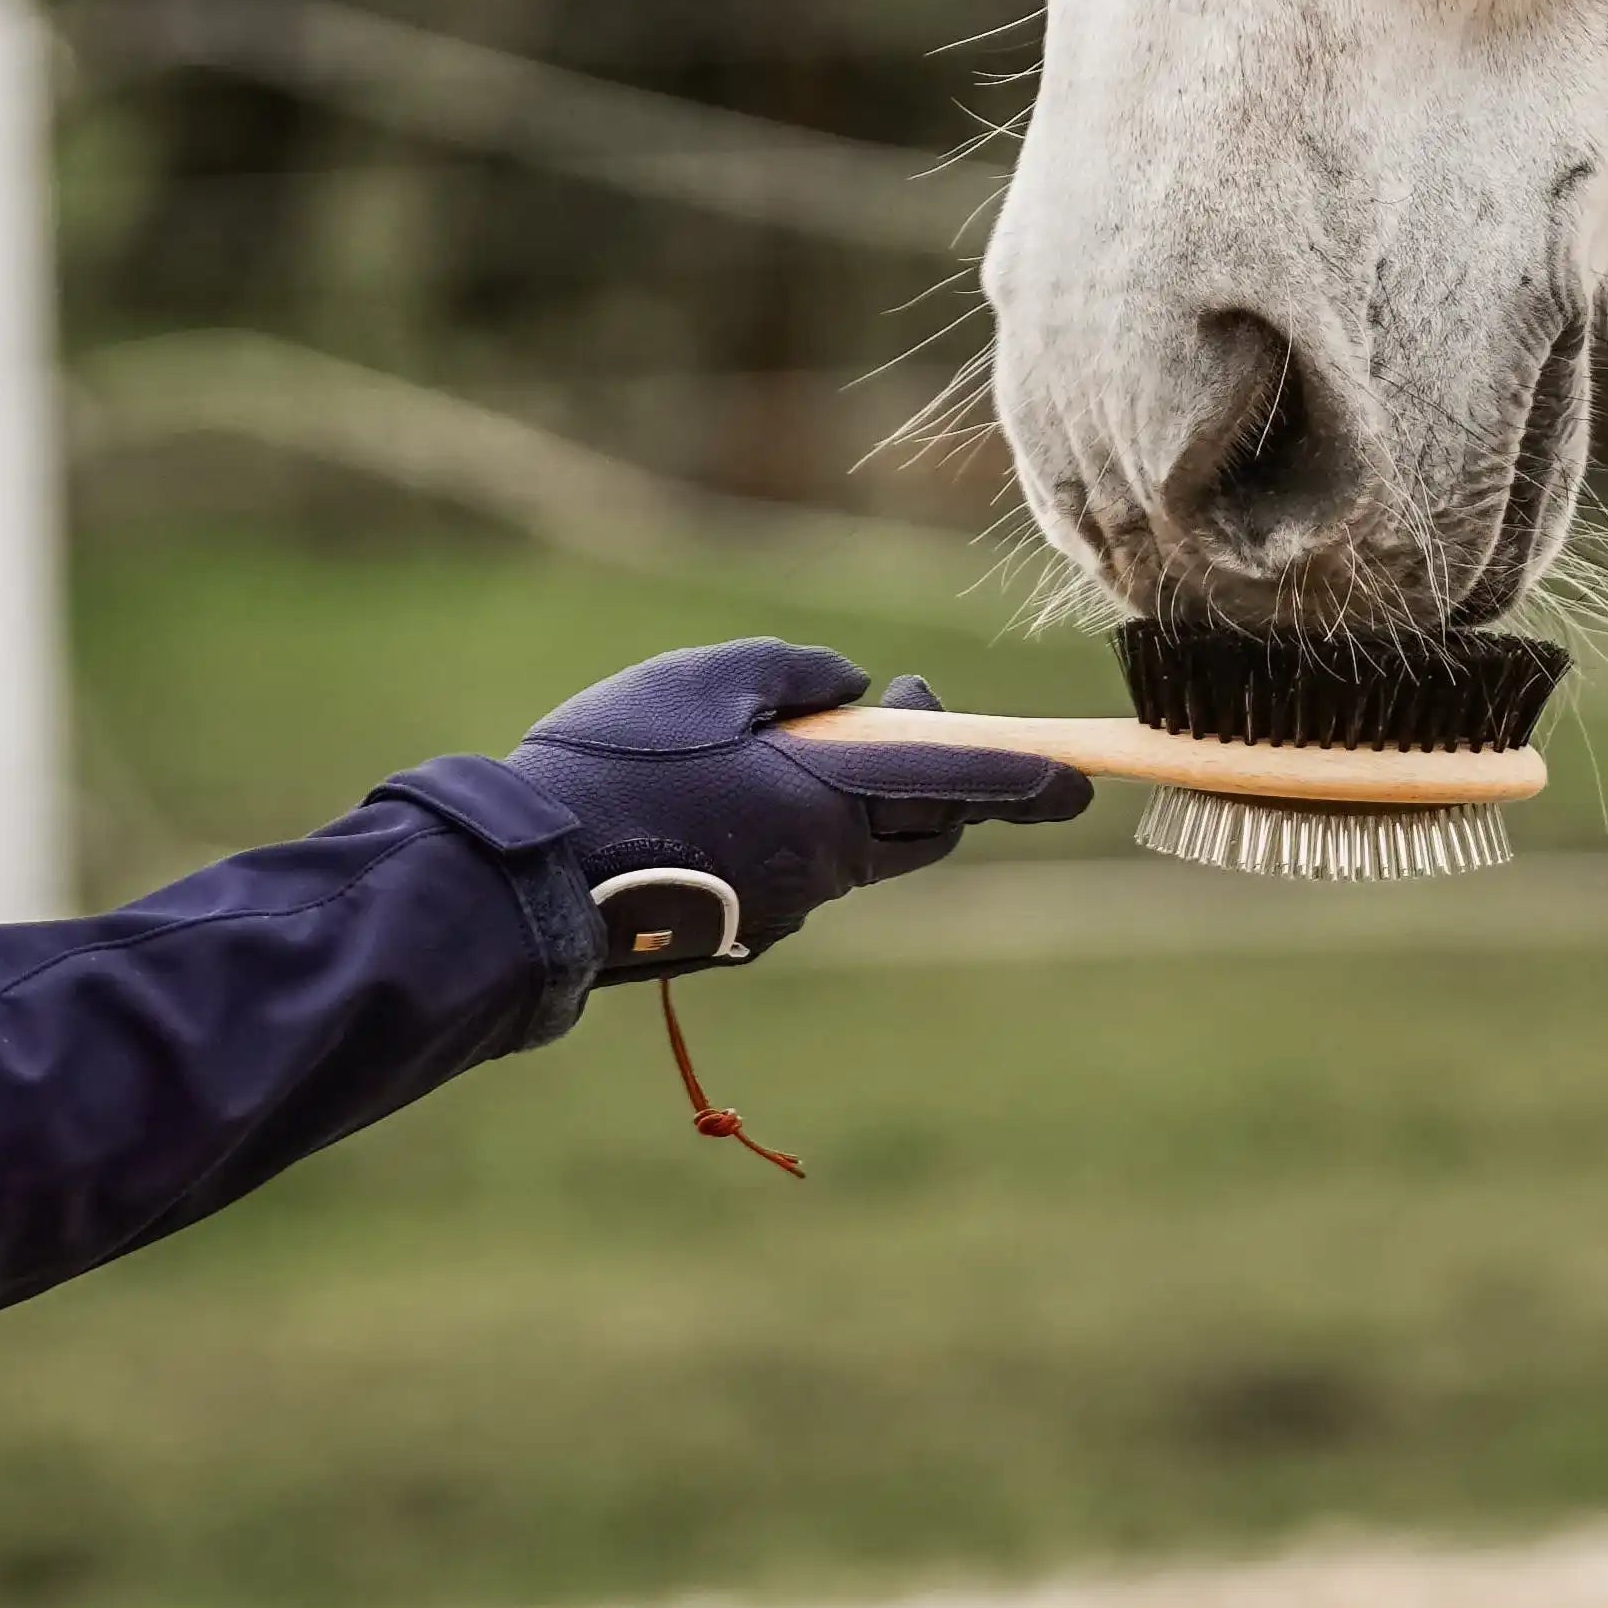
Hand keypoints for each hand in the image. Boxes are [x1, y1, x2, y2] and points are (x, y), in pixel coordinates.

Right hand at [504, 638, 1088, 974]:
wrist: (527, 886)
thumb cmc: (615, 769)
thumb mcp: (705, 681)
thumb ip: (797, 674)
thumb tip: (855, 689)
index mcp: (830, 798)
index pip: (959, 784)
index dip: (1027, 778)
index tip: (1080, 782)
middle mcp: (826, 866)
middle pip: (920, 823)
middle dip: (933, 772)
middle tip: (895, 707)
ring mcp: (787, 911)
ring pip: (856, 849)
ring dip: (846, 797)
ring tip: (765, 744)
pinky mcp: (748, 934)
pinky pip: (800, 874)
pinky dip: (794, 832)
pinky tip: (720, 802)